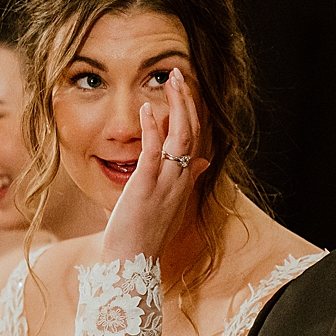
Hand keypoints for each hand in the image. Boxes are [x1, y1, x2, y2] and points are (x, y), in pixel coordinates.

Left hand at [99, 68, 209, 262]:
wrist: (133, 261)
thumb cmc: (146, 235)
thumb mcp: (171, 205)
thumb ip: (186, 180)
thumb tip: (202, 161)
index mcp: (184, 182)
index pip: (195, 139)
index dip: (192, 112)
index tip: (186, 90)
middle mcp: (180, 180)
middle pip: (191, 131)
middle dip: (187, 100)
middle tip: (179, 73)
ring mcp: (165, 183)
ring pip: (179, 137)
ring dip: (176, 105)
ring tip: (171, 80)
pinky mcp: (145, 186)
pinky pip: (153, 152)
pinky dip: (150, 128)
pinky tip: (146, 109)